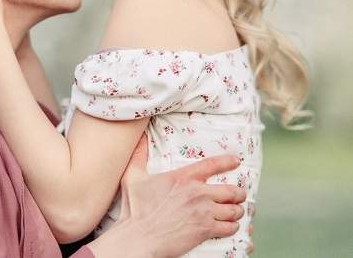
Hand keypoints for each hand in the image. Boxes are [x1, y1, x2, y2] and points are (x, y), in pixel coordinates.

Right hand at [113, 135, 244, 257]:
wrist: (139, 237)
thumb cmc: (135, 208)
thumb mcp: (133, 176)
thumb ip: (139, 155)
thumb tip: (138, 137)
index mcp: (183, 177)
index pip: (212, 165)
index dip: (227, 162)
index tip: (236, 161)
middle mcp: (197, 192)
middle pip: (230, 190)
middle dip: (238, 192)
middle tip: (239, 194)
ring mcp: (203, 212)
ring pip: (233, 209)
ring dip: (237, 210)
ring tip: (237, 211)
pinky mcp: (205, 230)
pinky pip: (229, 227)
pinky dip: (233, 227)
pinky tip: (230, 226)